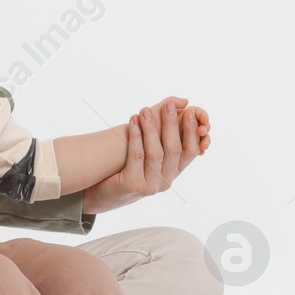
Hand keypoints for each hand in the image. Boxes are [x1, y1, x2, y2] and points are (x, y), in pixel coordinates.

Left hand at [79, 96, 209, 214]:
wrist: (103, 192)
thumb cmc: (129, 166)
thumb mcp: (149, 149)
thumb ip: (164, 128)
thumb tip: (182, 101)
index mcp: (173, 171)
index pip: (191, 151)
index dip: (191, 131)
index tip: (188, 111)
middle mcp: (166, 181)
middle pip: (174, 149)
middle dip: (172, 125)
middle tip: (169, 105)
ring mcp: (150, 185)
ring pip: (155, 153)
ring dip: (151, 128)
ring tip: (145, 109)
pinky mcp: (133, 186)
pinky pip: (136, 156)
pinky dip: (136, 136)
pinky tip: (133, 121)